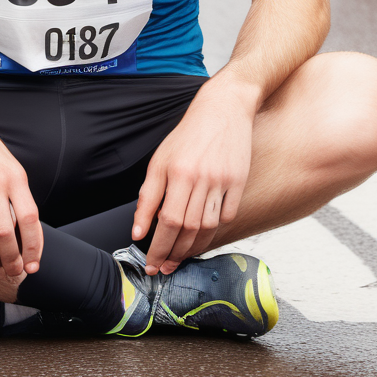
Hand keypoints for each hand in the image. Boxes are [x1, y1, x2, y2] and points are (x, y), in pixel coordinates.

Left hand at [134, 85, 255, 275]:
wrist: (223, 110)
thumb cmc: (188, 135)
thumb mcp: (159, 160)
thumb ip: (147, 196)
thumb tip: (138, 230)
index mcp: (177, 172)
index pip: (166, 221)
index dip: (157, 247)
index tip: (151, 264)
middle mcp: (201, 178)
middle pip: (187, 228)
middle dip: (173, 253)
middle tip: (164, 267)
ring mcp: (223, 182)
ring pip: (208, 228)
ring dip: (192, 248)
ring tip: (179, 257)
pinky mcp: (239, 183)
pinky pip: (228, 217)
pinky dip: (215, 232)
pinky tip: (203, 238)